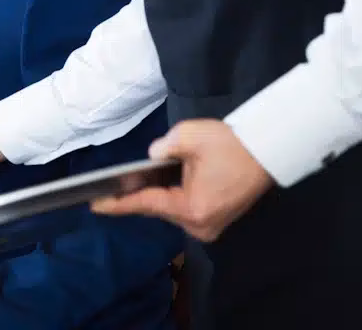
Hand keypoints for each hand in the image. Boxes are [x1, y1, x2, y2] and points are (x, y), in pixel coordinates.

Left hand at [91, 119, 273, 241]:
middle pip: (158, 208)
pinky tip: (159, 183)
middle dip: (137, 195)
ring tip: (132, 181)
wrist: (268, 151)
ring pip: (171, 209)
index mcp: (192, 208)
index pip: (146, 204)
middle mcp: (200, 224)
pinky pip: (184, 207)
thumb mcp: (189, 137)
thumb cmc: (231, 144)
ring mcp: (210, 225)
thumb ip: (162, 148)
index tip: (94, 205)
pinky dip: (172, 195)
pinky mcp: (217, 218)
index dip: (118, 204)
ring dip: (157, 193)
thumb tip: (152, 157)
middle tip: (109, 185)